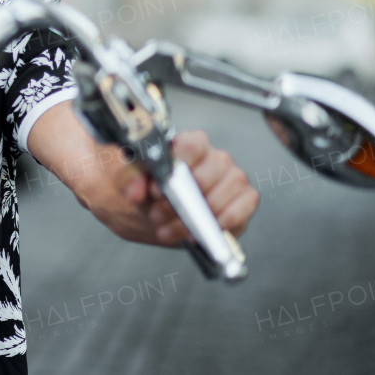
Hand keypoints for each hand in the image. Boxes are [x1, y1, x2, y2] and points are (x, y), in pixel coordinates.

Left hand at [120, 130, 259, 246]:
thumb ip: (129, 179)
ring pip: (219, 198)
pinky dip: (217, 225)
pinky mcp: (245, 201)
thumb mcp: (131, 179)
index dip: (177, 167)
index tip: (158, 189)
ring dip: (192, 219)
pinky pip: (238, 212)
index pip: (193, 145)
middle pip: (205, 176)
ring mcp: (234, 178)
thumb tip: (136, 191)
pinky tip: (196, 232)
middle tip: (158, 213)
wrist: (160, 209)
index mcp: (191, 142)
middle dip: (179, 201)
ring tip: (170, 227)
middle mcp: (217, 158)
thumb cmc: (152, 187)